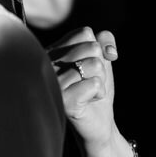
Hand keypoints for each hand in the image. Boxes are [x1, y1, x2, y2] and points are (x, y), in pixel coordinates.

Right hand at [47, 26, 117, 151]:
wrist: (97, 124)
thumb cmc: (94, 88)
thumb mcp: (101, 59)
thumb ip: (104, 40)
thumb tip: (109, 52)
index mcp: (52, 51)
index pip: (84, 32)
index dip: (97, 49)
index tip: (90, 66)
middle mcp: (47, 64)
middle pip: (92, 47)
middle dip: (100, 66)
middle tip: (88, 81)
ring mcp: (53, 83)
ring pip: (95, 65)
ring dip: (100, 81)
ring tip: (87, 92)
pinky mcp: (63, 101)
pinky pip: (95, 84)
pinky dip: (99, 93)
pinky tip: (88, 102)